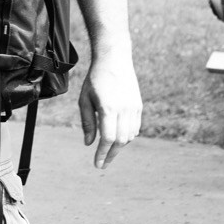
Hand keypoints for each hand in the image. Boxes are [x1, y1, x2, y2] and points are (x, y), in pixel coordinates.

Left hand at [78, 54, 141, 169]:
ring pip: (129, 136)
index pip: (108, 138)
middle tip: (103, 163)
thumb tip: (89, 143)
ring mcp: (133, 107)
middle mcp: (124, 109)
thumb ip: (87, 122)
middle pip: (120, 141)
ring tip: (108, 149)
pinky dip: (127, 136)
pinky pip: (135, 128)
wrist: (114, 59)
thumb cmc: (95, 79)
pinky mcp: (138, 105)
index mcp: (108, 108)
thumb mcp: (85, 98)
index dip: (103, 153)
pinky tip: (118, 137)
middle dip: (111, 154)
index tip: (98, 164)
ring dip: (119, 145)